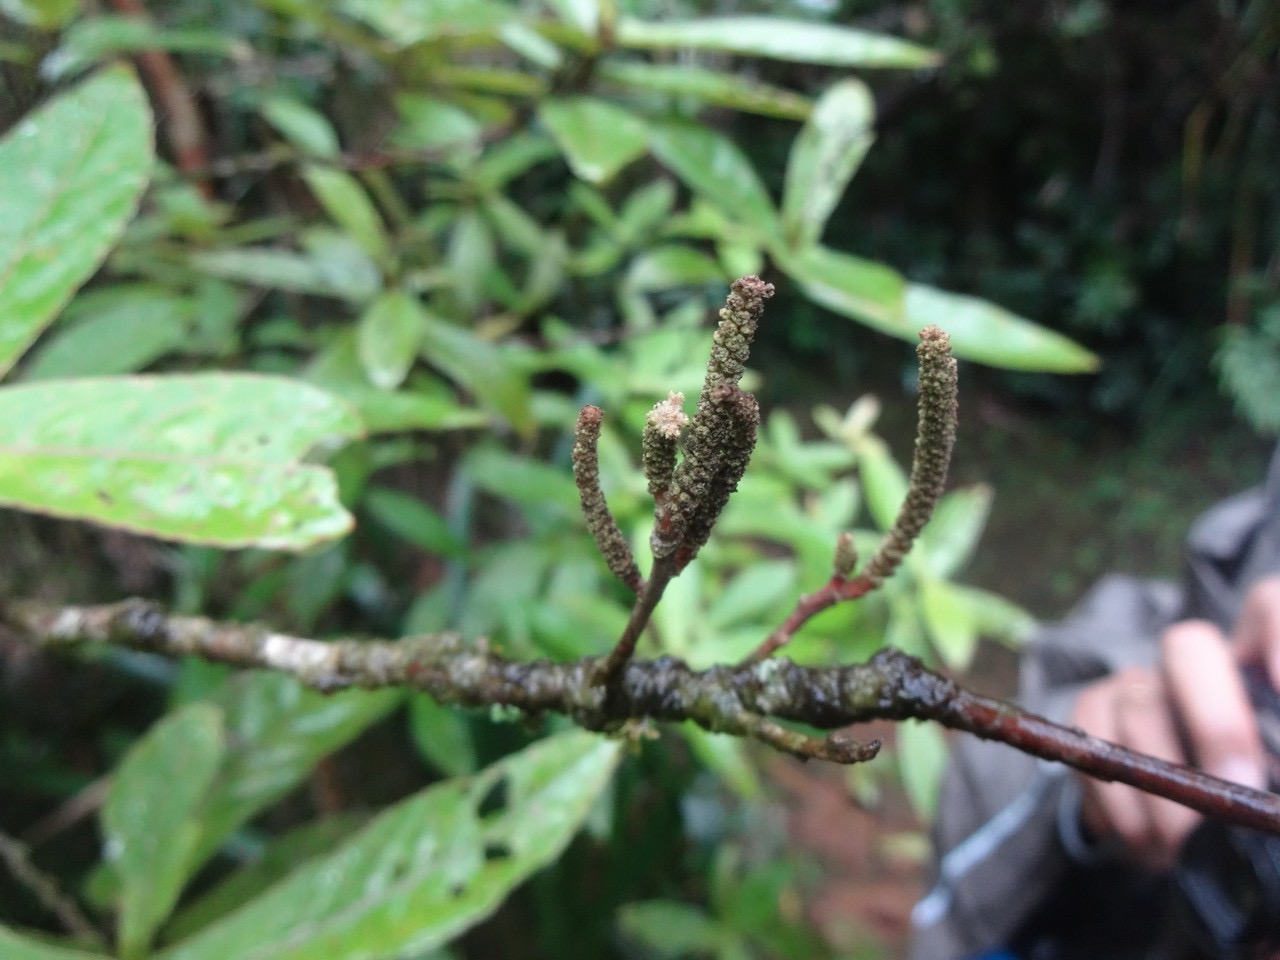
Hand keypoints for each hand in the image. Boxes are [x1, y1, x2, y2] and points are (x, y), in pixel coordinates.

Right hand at [1069, 575, 1279, 868]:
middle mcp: (1203, 663)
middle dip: (1216, 722)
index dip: (1274, 636)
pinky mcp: (1094, 710)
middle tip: (1238, 789)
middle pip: (1189, 647)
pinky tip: (1146, 844)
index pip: (1268, 608)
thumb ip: (1271, 790)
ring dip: (1162, 791)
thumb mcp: (1269, 794)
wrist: (1190, 838)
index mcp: (1263, 669)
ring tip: (1184, 852)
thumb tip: (1269, 803)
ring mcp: (1143, 683)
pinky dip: (1118, 804)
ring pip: (1138, 707)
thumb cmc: (1255, 805)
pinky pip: (1089, 743)